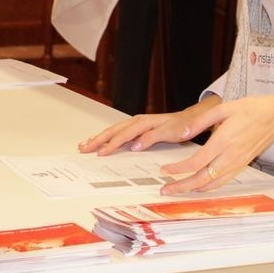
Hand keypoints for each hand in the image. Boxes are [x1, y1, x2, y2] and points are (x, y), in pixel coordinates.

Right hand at [78, 96, 222, 155]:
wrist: (189, 120)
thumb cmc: (182, 126)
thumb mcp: (172, 132)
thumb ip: (153, 137)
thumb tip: (135, 145)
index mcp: (144, 122)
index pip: (124, 135)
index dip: (112, 144)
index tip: (101, 153)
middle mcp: (138, 121)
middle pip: (113, 130)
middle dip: (98, 140)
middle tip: (84, 149)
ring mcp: (136, 124)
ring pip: (113, 130)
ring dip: (98, 138)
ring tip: (84, 145)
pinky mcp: (136, 128)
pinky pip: (117, 132)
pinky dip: (106, 137)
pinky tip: (98, 141)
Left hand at [158, 94, 273, 194]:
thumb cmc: (251, 109)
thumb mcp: (223, 109)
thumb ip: (200, 122)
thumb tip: (183, 132)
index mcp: (223, 141)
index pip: (196, 162)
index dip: (178, 169)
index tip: (165, 170)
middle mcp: (230, 156)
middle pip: (202, 179)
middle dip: (181, 186)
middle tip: (165, 190)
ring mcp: (237, 163)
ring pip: (213, 184)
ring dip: (193, 189)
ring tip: (177, 190)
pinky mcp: (242, 165)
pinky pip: (223, 181)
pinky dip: (209, 187)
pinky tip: (199, 186)